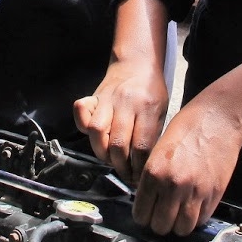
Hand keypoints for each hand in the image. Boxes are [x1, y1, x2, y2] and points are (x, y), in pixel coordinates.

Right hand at [73, 57, 168, 182]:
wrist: (137, 62)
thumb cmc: (152, 91)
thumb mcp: (161, 112)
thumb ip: (152, 136)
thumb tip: (143, 167)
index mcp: (147, 107)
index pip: (140, 146)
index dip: (138, 167)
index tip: (139, 178)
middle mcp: (125, 103)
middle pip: (117, 143)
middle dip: (121, 166)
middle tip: (126, 175)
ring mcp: (107, 99)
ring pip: (96, 131)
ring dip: (102, 153)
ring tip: (111, 160)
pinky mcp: (94, 97)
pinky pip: (81, 113)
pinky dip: (83, 127)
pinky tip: (95, 138)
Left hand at [131, 94, 241, 236]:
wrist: (217, 119)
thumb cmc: (187, 127)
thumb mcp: (158, 149)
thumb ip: (152, 176)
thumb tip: (148, 199)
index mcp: (154, 172)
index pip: (141, 214)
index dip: (142, 216)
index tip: (145, 214)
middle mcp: (173, 186)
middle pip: (160, 226)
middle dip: (158, 224)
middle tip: (160, 216)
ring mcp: (195, 192)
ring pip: (182, 229)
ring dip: (177, 225)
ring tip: (176, 215)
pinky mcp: (213, 194)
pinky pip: (201, 220)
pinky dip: (195, 219)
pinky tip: (192, 208)